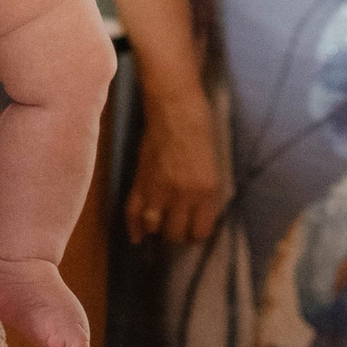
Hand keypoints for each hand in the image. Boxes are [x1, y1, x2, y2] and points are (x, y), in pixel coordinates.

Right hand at [126, 93, 224, 245]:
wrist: (175, 108)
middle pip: (175, 234)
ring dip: (157, 230)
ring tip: (160, 226)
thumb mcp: (214, 167)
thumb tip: (198, 215)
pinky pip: (132, 211)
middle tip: (178, 229)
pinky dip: (133, 227)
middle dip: (177, 235)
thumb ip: (206, 194)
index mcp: (206, 192)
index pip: (200, 232)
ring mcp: (158, 189)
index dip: (197, 235)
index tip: (194, 232)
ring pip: (154, 227)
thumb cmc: (202, 132)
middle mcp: (182, 196)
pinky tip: (137, 238)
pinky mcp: (140, 180)